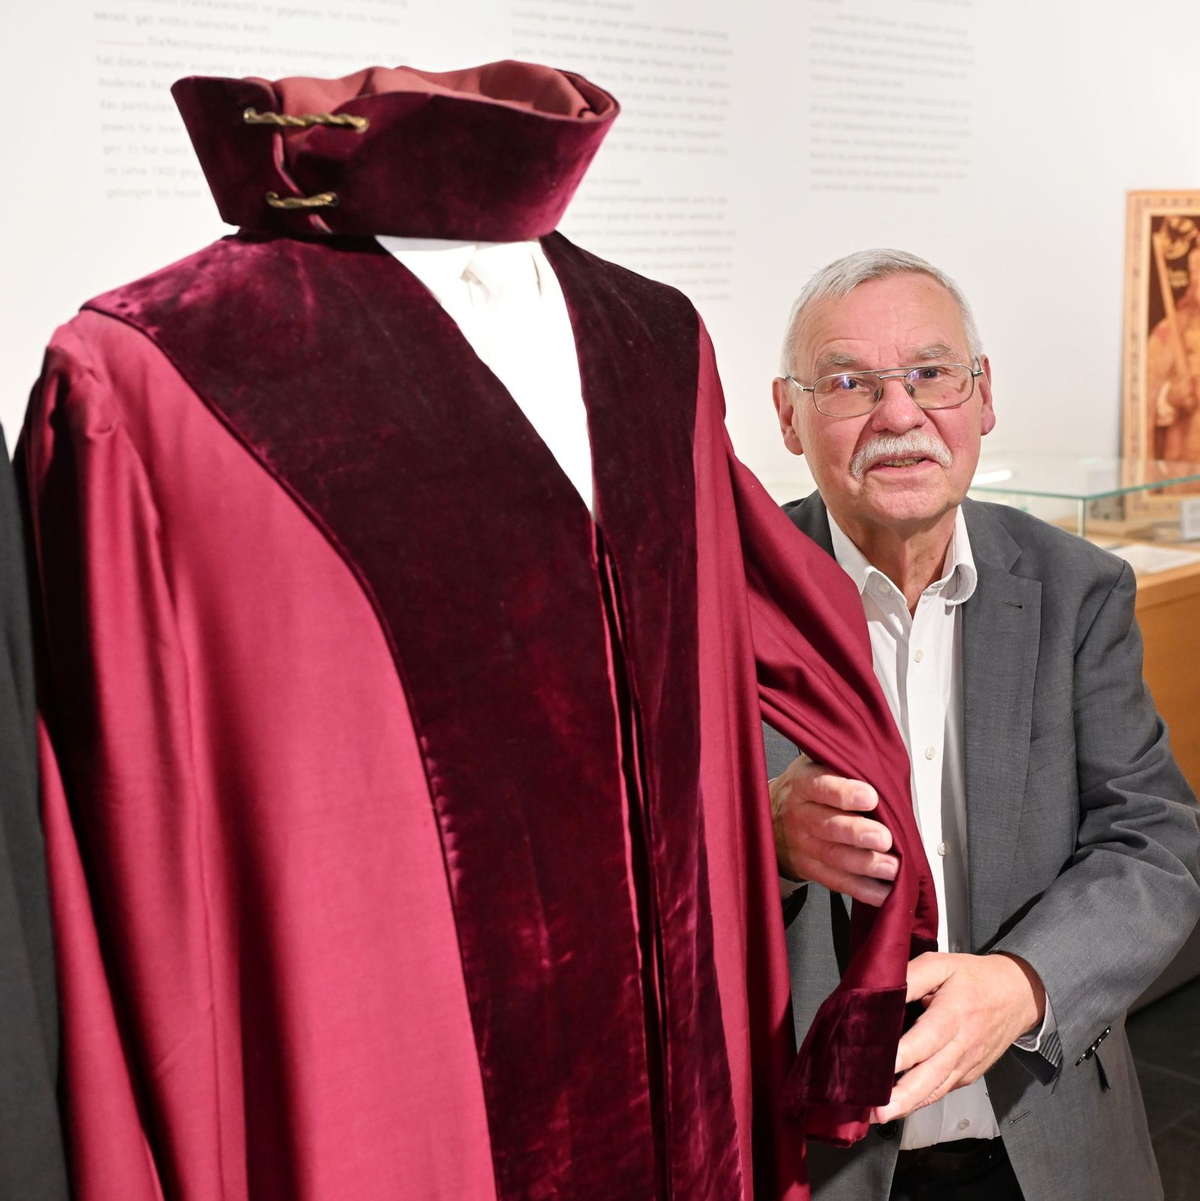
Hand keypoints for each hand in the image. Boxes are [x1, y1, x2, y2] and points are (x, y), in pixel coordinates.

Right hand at [770, 753, 896, 905]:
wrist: (770, 817)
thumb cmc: (806, 789)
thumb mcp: (815, 764)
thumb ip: (842, 763)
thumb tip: (881, 760)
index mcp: (802, 784)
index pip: (820, 786)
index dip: (844, 793)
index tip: (870, 796)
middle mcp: (799, 815)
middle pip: (827, 825)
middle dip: (857, 833)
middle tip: (884, 837)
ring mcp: (803, 845)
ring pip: (833, 856)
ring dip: (864, 864)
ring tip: (890, 867)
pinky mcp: (810, 869)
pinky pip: (836, 881)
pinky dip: (861, 889)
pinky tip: (883, 891)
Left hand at [870, 951, 1046, 1122]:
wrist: (1017, 995)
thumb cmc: (974, 979)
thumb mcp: (941, 964)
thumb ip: (911, 976)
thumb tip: (882, 989)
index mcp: (954, 1013)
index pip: (927, 1038)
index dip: (904, 1054)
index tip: (881, 1066)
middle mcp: (962, 1044)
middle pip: (932, 1075)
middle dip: (903, 1096)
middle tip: (877, 1110)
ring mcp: (966, 1064)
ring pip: (936, 1090)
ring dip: (908, 1105)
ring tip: (880, 1115)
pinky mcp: (967, 1075)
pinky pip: (941, 1090)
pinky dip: (920, 1101)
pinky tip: (899, 1106)